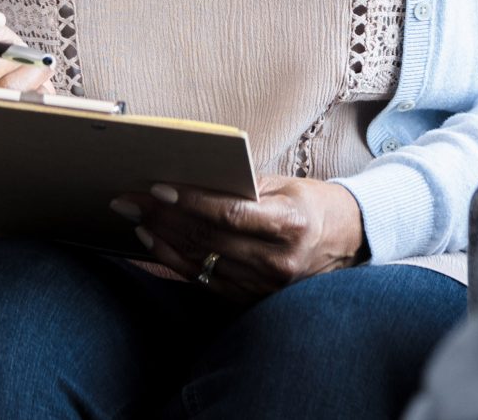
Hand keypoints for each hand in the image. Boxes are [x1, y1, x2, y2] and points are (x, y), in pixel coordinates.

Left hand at [113, 175, 367, 298]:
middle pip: (209, 239)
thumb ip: (244, 186)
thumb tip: (193, 178)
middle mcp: (277, 260)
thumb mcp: (286, 186)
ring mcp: (265, 286)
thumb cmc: (314, 205)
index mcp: (289, 225)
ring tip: (136, 219)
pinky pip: (205, 281)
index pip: (230, 214)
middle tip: (129, 201)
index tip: (158, 189)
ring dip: (163, 240)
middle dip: (164, 218)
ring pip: (201, 262)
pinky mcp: (254, 299)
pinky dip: (176, 261)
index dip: (191, 202)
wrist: (348, 242)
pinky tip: (156, 244)